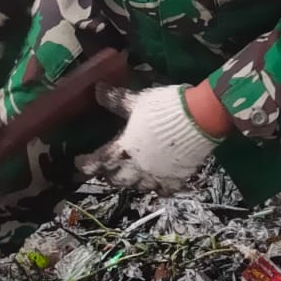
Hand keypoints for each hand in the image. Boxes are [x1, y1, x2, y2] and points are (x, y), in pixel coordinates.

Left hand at [76, 83, 223, 192]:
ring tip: (130, 175)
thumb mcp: (137, 100)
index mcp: (124, 149)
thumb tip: (97, 89)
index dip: (85, 164)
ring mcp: (157, 176)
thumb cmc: (164, 108)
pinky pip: (163, 191)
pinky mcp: (175, 179)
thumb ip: (116, 99)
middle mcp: (137, 168)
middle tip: (107, 167)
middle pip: (116, 179)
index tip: (79, 162)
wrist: (200, 118)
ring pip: (138, 187)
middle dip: (109, 174)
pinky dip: (157, 188)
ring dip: (131, 182)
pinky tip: (157, 183)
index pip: (97, 162)